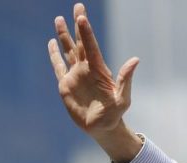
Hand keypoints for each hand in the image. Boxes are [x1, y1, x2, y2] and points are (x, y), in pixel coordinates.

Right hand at [48, 3, 141, 162]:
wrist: (102, 127)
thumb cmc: (115, 114)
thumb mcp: (123, 98)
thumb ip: (126, 79)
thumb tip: (135, 60)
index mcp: (98, 70)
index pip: (91, 47)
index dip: (85, 32)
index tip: (81, 16)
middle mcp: (86, 69)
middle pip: (80, 43)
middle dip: (77, 25)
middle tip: (78, 7)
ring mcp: (75, 75)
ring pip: (68, 50)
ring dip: (64, 35)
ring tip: (59, 18)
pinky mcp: (65, 84)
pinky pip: (58, 66)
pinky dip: (54, 55)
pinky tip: (51, 43)